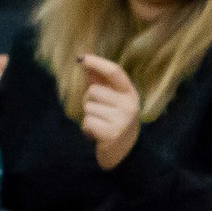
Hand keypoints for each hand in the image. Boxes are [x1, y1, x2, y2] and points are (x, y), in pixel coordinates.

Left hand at [78, 54, 142, 169]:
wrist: (126, 152)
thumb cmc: (114, 120)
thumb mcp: (111, 99)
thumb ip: (98, 80)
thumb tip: (84, 60)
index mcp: (130, 93)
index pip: (114, 72)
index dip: (97, 62)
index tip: (82, 58)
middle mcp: (129, 105)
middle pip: (94, 91)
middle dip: (89, 101)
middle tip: (99, 113)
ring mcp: (122, 120)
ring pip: (89, 108)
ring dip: (88, 116)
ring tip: (99, 124)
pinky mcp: (112, 133)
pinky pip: (87, 122)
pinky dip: (87, 129)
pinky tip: (97, 134)